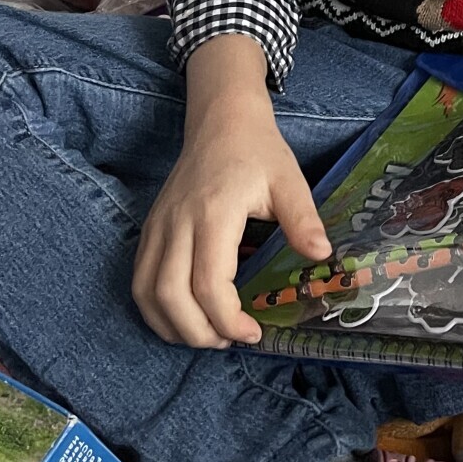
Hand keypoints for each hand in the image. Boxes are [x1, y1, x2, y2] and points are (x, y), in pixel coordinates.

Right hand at [132, 36, 331, 349]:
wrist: (220, 119)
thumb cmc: (257, 150)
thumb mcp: (289, 180)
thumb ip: (303, 219)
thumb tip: (323, 256)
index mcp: (214, 212)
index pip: (208, 282)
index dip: (226, 319)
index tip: (252, 333)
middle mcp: (178, 223)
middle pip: (171, 296)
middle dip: (199, 333)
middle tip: (230, 341)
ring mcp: (159, 226)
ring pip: (147, 292)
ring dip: (173, 326)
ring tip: (208, 336)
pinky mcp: (150, 229)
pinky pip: (140, 279)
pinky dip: (155, 309)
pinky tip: (182, 318)